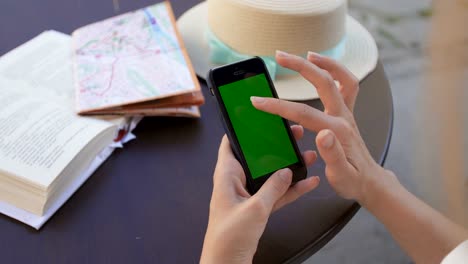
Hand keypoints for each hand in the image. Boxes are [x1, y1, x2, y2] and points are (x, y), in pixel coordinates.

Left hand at [200, 127, 319, 263]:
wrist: (227, 263)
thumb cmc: (228, 237)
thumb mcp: (254, 209)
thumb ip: (272, 188)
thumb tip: (286, 171)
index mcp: (226, 176)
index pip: (230, 144)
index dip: (242, 131)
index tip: (257, 118)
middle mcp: (236, 182)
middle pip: (256, 158)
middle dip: (274, 147)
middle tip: (291, 134)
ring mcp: (247, 195)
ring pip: (270, 175)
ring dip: (288, 167)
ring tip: (307, 155)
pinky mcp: (257, 208)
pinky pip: (276, 193)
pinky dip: (291, 189)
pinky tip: (308, 183)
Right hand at [251, 51, 387, 204]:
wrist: (370, 181)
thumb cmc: (353, 180)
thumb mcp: (340, 176)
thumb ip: (332, 155)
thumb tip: (322, 134)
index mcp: (337, 131)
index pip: (303, 113)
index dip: (278, 106)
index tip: (257, 101)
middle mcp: (343, 116)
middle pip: (323, 82)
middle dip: (300, 66)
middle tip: (280, 56)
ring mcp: (347, 112)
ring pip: (339, 78)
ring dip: (323, 62)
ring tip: (305, 53)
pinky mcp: (347, 113)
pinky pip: (346, 84)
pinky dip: (336, 71)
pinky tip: (322, 68)